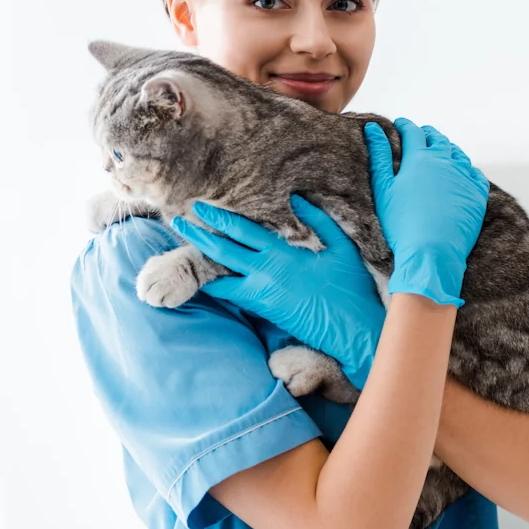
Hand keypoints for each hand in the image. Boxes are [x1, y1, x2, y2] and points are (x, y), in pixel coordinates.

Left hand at [170, 195, 384, 388]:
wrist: (350, 328)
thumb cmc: (350, 288)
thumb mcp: (343, 248)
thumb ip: (320, 222)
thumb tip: (299, 199)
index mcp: (284, 254)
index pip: (243, 231)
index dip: (220, 218)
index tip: (201, 207)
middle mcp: (266, 273)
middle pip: (223, 251)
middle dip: (198, 236)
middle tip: (178, 223)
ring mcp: (262, 293)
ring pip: (221, 276)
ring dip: (203, 261)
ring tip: (186, 248)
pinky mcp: (264, 310)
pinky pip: (233, 294)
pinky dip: (218, 285)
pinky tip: (207, 277)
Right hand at [363, 118, 489, 306]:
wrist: (432, 253)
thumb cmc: (402, 224)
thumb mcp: (383, 188)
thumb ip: (379, 155)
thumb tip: (373, 128)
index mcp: (420, 158)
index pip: (413, 132)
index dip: (405, 125)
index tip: (401, 123)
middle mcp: (445, 162)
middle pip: (438, 140)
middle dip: (428, 134)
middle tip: (422, 134)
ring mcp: (464, 177)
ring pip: (458, 154)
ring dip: (448, 149)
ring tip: (442, 151)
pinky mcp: (477, 194)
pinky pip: (475, 174)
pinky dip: (468, 169)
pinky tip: (463, 172)